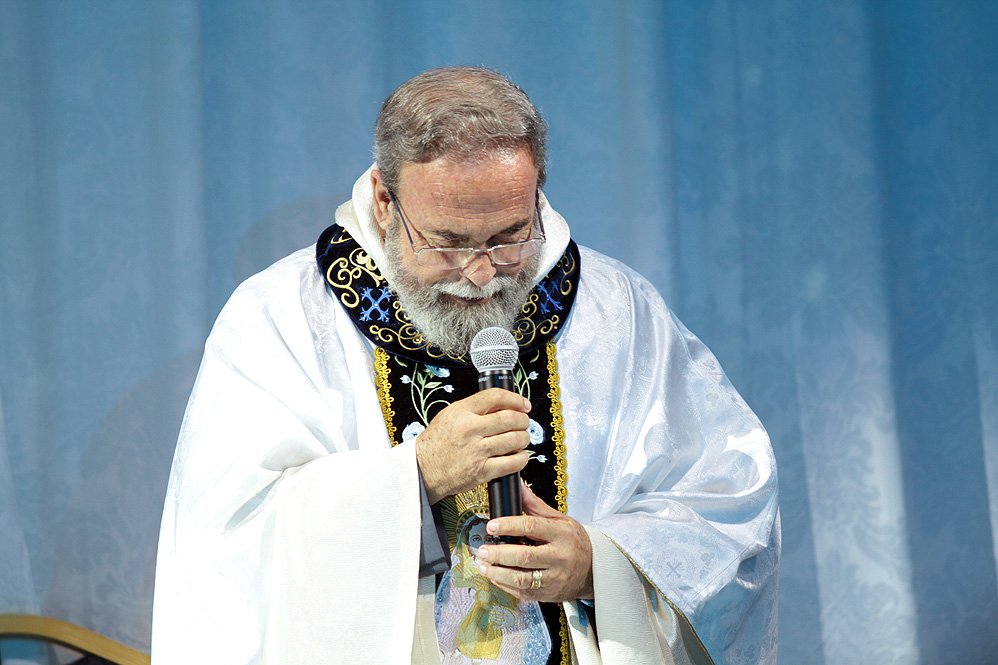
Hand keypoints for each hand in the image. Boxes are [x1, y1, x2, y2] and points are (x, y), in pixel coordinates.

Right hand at [416, 388, 530, 503]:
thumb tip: (503, 404)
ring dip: (524, 438)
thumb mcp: (450, 415)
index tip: (523, 404)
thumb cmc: (436, 443)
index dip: (515, 399)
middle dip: (523, 420)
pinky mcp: (482, 471)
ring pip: (514, 439)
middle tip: (523, 422)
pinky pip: (512, 463)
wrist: (423, 470)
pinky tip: (519, 456)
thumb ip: (474, 408)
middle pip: (510, 418)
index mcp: (461, 412)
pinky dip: (521, 459)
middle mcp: (469, 429)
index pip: (495, 397)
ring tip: (521, 439)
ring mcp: (477, 451)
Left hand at [474, 485, 593, 601]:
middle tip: (482, 549)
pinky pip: (523, 592)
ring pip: (522, 579)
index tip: (491, 526)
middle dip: (499, 553)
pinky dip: (504, 585)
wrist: (594, 570)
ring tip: (483, 565)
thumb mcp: (560, 520)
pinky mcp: (548, 594)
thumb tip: (519, 488)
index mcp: (562, 534)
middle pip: (524, 556)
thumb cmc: (574, 542)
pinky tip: (494, 576)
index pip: (532, 527)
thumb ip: (536, 506)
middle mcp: (560, 557)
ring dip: (498, 573)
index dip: (509, 525)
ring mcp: (554, 578)